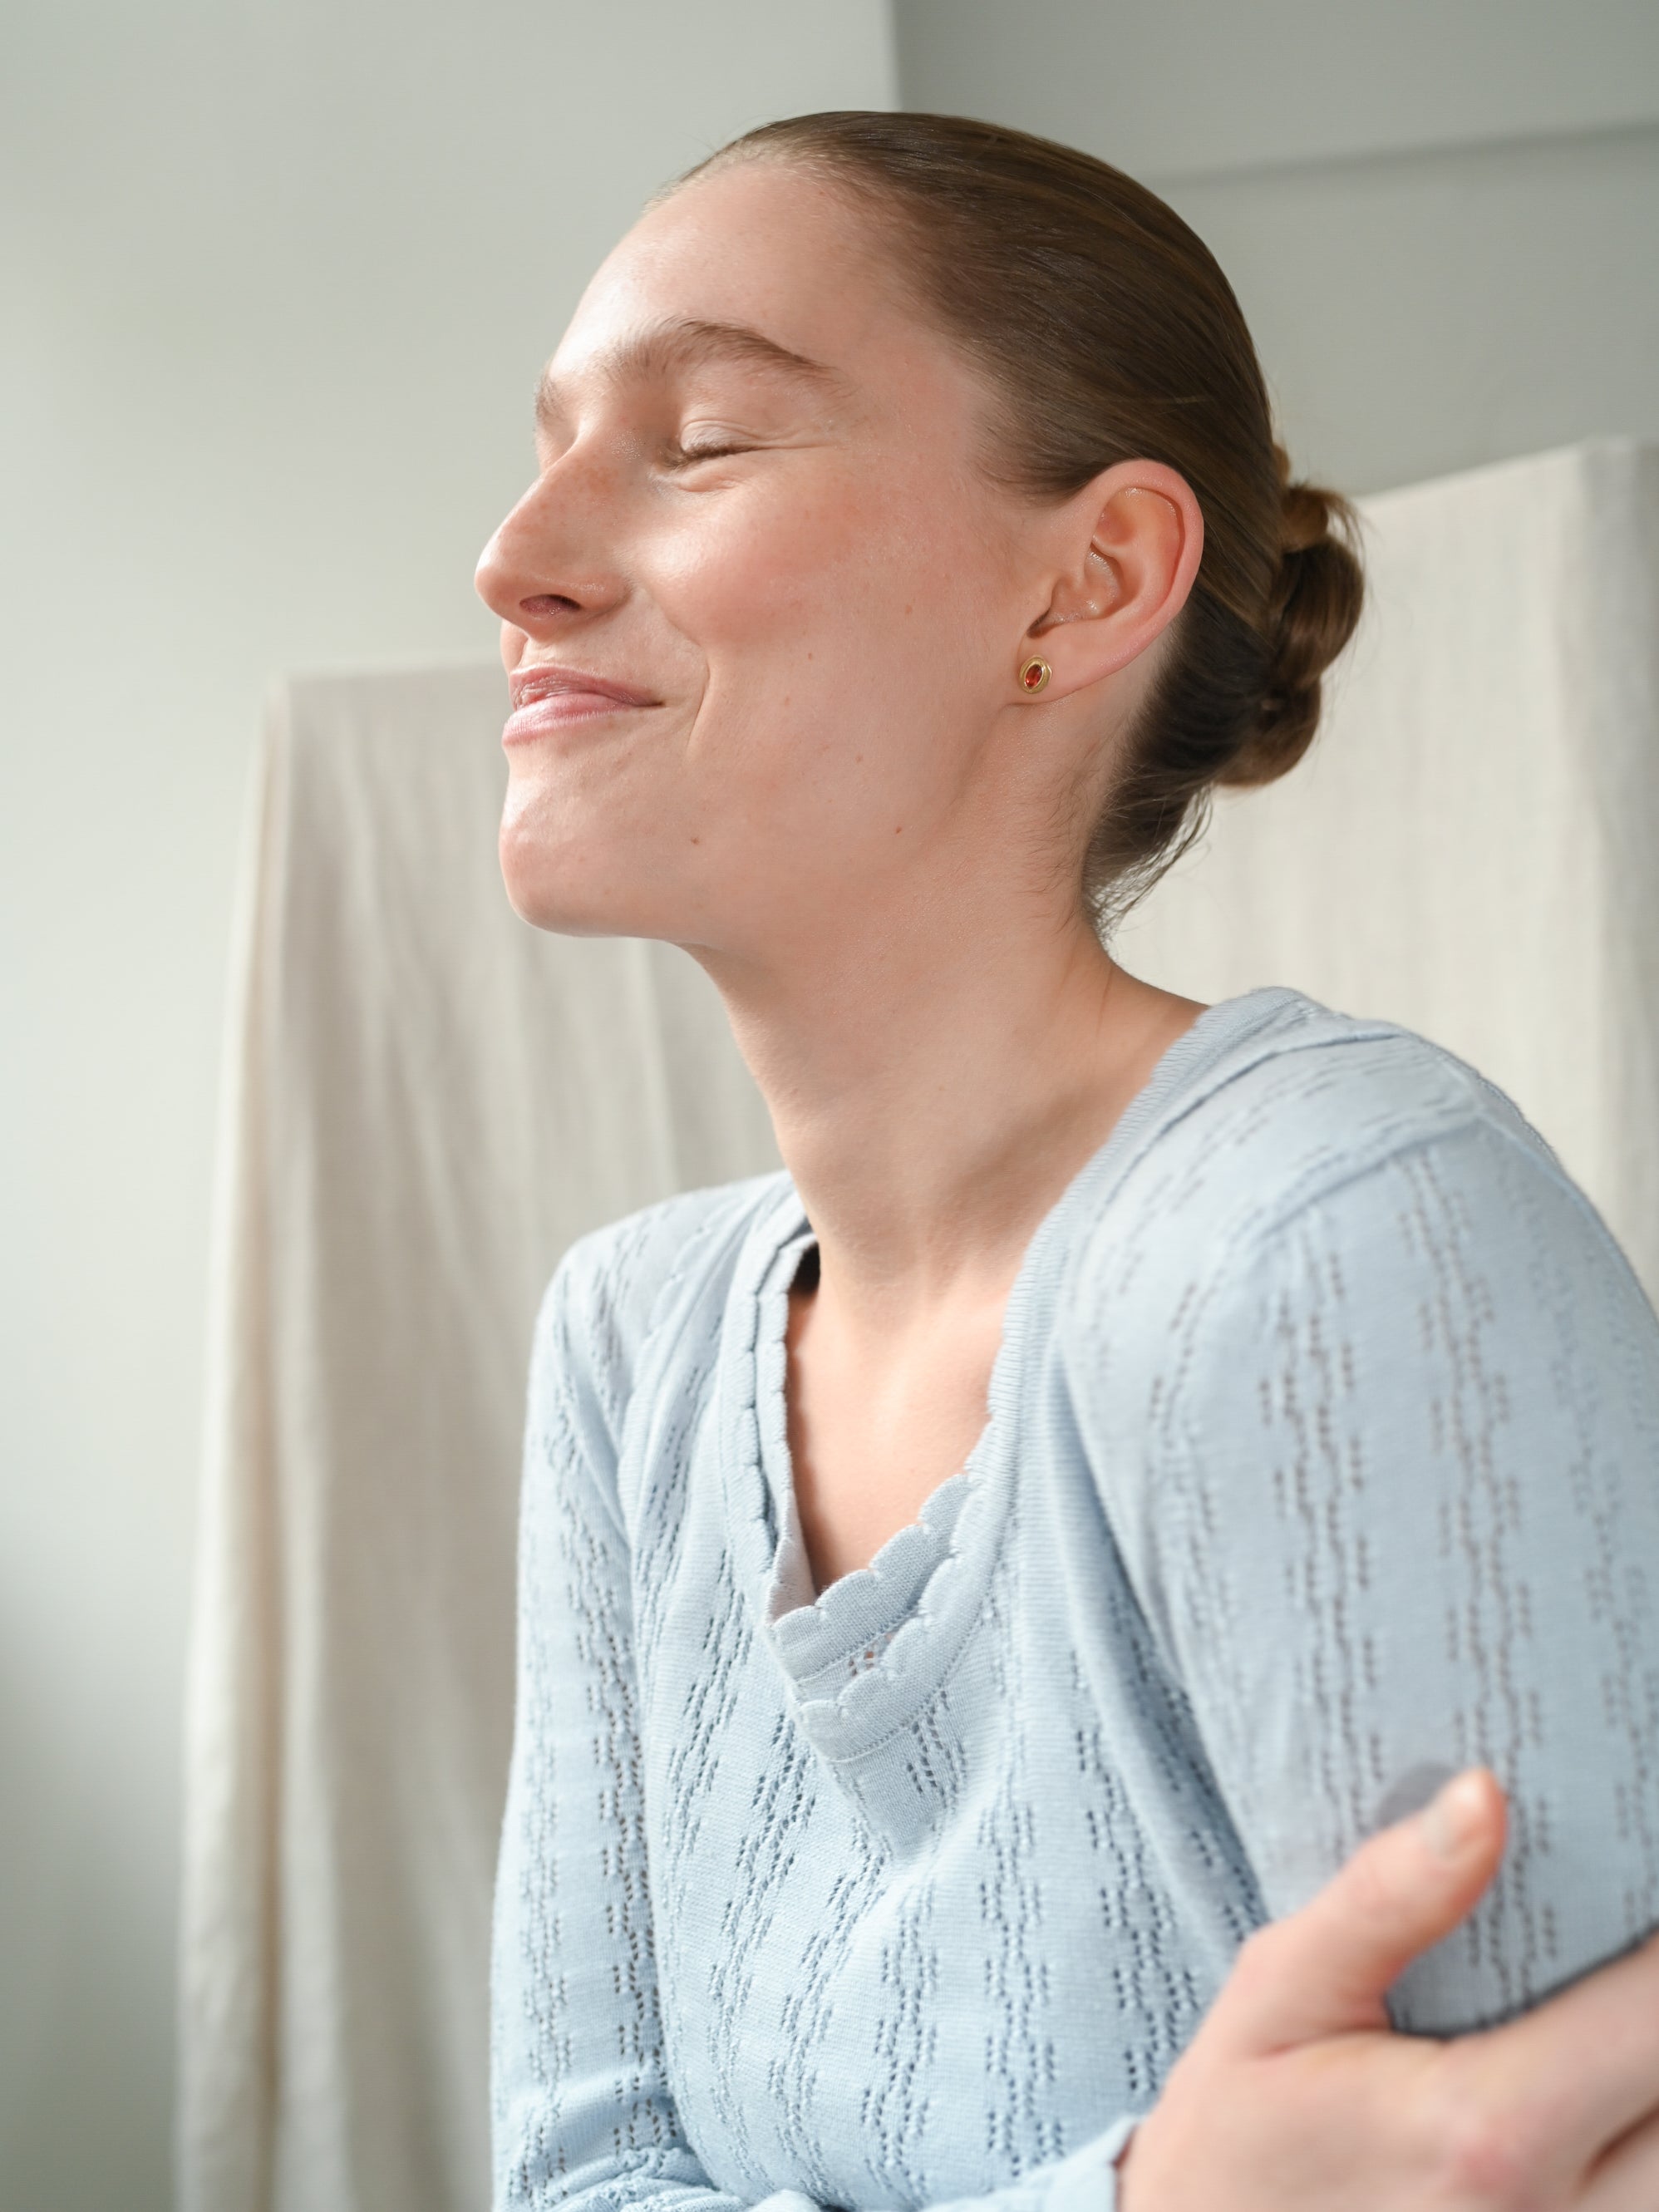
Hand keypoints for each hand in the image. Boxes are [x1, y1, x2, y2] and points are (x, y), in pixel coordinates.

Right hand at [1117, 1769, 1658, 2208]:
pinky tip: (1601, 2092)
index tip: (1638, 1871)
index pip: (1657, 2013)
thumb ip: (1388, 1896)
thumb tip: (1486, 1793)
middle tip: (1629, 1939)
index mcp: (1489, 2129)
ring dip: (1655, 2082)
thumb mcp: (1279, 1991)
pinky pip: (1646, 2206)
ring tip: (1608, 2010)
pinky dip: (1642, 2145)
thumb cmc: (1234, 2135)